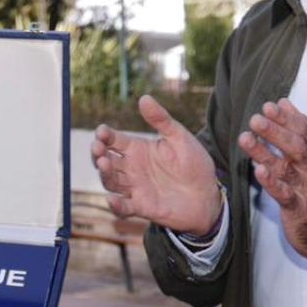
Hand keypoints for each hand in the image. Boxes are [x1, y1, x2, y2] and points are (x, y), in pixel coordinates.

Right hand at [90, 94, 222, 235]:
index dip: (105, 135)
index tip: (102, 131)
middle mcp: (132, 168)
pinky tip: (111, 200)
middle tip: (97, 147)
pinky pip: (123, 208)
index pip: (114, 140)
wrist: (208, 195)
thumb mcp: (180, 137)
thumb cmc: (194, 164)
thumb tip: (144, 98)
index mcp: (138, 149)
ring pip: (110, 181)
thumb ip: (161, 120)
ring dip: (104, 173)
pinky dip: (115, 206)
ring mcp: (135, 188)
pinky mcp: (141, 207)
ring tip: (104, 163)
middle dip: (97, 153)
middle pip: (105, 160)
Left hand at [237, 99, 306, 270]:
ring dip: (264, 152)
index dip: (286, 118)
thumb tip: (284, 103)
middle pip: (295, 146)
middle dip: (275, 130)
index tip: (270, 105)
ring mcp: (305, 189)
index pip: (303, 131)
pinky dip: (272, 182)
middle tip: (256, 118)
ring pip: (285, 167)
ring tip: (246, 138)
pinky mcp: (298, 209)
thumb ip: (298, 132)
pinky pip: (284, 195)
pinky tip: (258, 172)